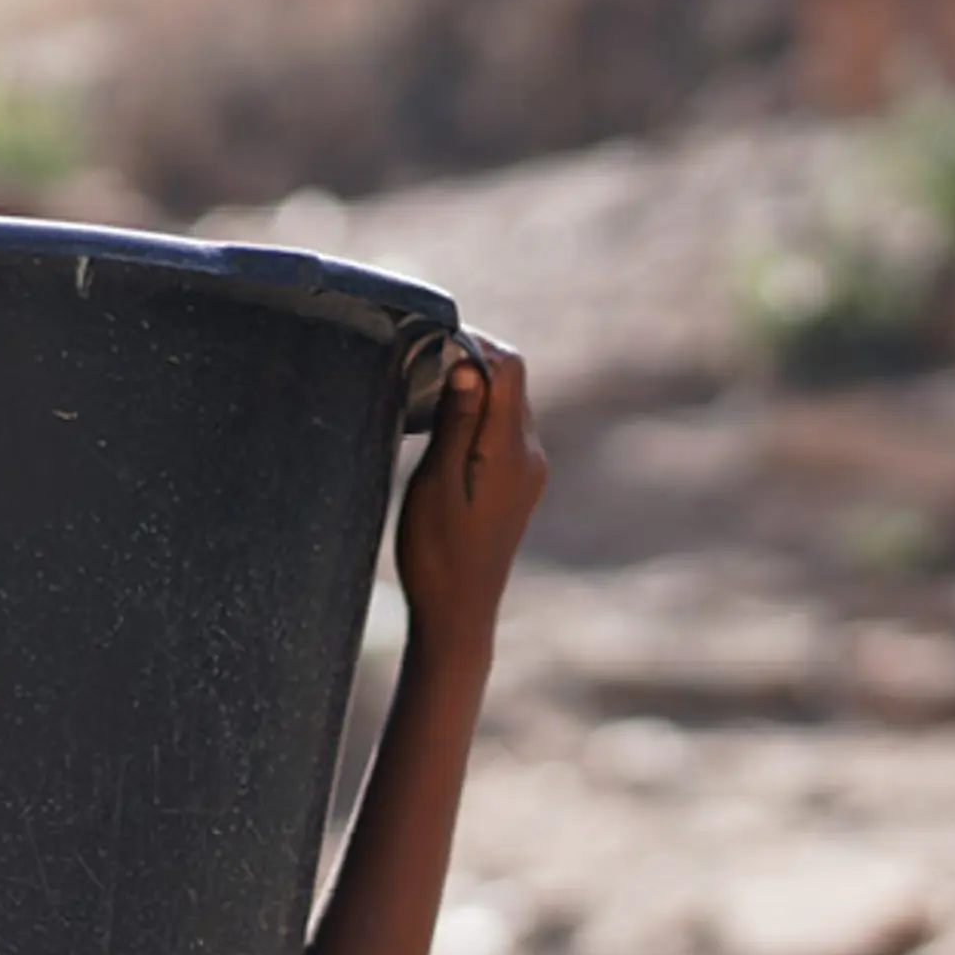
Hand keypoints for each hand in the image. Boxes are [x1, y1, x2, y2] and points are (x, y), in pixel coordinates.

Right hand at [392, 335, 545, 664]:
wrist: (459, 613)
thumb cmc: (437, 554)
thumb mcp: (437, 484)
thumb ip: (457, 422)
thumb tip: (469, 365)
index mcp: (511, 451)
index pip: (508, 368)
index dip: (473, 344)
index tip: (432, 341)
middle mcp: (530, 455)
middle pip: (512, 381)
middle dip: (472, 362)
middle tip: (423, 361)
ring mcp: (529, 470)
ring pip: (507, 404)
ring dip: (474, 389)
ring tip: (430, 392)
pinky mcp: (519, 483)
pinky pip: (504, 429)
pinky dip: (478, 414)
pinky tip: (446, 426)